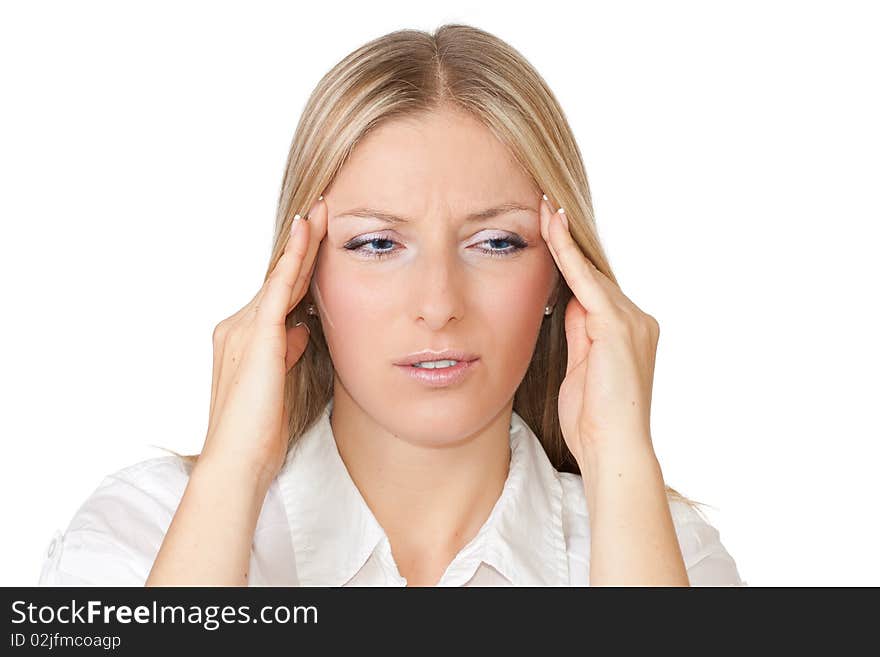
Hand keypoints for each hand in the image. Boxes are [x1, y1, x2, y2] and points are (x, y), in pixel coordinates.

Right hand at [199, 197, 327, 487]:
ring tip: (321, 212)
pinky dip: (294, 258)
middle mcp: (236, 327)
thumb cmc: (259, 433)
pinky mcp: (256, 336)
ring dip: (302, 244)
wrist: (238, 462)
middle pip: (277, 280)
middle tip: (321, 212)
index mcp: (242, 340)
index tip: (317, 241)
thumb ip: (289, 351)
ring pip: (278, 277)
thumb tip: (304, 329)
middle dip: (301, 247)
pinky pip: (278, 287)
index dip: (297, 268)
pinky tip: (308, 232)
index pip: (275, 296)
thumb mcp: (281, 382)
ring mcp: (242, 329)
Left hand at [539, 195, 659, 465]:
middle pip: (594, 274)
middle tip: (543, 205)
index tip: (550, 229)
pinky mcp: (619, 327)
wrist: (613, 449)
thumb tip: (567, 306)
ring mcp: (632, 322)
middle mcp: (637, 320)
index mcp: (628, 332)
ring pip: (591, 272)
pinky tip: (551, 228)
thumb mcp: (581, 370)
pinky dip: (568, 254)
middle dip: (568, 242)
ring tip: (543, 207)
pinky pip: (587, 282)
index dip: (571, 261)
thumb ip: (579, 335)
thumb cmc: (593, 421)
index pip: (594, 288)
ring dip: (565, 239)